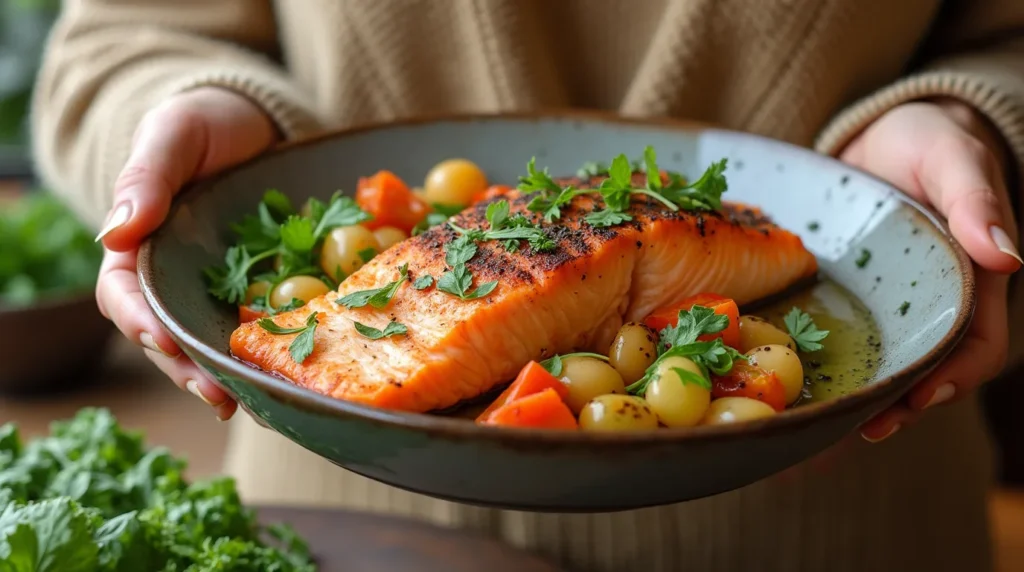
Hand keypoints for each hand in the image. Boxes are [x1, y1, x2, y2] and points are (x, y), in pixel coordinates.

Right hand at [95, 87, 278, 420]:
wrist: (259, 124)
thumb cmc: (205, 123)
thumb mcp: (174, 135)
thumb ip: (147, 179)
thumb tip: (114, 235)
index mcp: (138, 248)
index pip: (124, 294)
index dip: (140, 322)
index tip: (163, 342)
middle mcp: (174, 280)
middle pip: (168, 336)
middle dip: (188, 371)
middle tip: (217, 396)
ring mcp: (217, 291)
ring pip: (213, 344)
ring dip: (228, 378)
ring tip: (254, 406)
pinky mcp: (261, 291)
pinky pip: (263, 327)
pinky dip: (272, 356)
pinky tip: (291, 382)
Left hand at [839, 99, 1020, 441]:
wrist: (883, 135)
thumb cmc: (929, 141)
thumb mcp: (953, 158)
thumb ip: (977, 201)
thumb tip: (1010, 260)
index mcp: (973, 278)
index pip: (977, 342)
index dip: (955, 375)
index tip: (921, 398)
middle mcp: (935, 300)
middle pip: (931, 366)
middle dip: (904, 403)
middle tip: (865, 428)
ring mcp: (894, 302)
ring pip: (889, 359)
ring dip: (869, 394)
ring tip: (834, 420)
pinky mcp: (857, 297)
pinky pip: (851, 336)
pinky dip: (835, 362)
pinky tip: (806, 384)